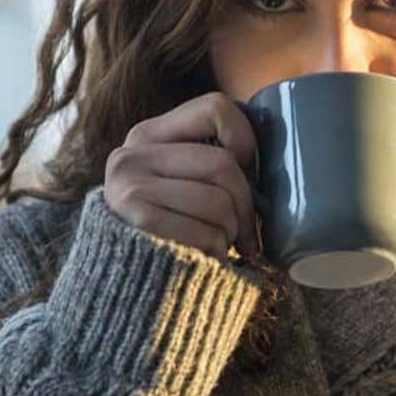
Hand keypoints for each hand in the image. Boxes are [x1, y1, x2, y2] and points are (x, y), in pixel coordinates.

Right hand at [104, 91, 260, 262]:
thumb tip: (270, 165)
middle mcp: (131, 154)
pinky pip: (205, 231)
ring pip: (218, 201)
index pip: (216, 107)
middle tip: (246, 233)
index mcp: (148, 135)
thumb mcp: (181, 185)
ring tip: (221, 245)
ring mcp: (128, 185)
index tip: (246, 175)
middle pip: (223, 163)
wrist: (124, 288)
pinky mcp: (135, 219)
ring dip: (231, 233)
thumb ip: (210, 163)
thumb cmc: (171, 232)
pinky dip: (218, 250)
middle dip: (246, 206)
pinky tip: (208, 258)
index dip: (245, 140)